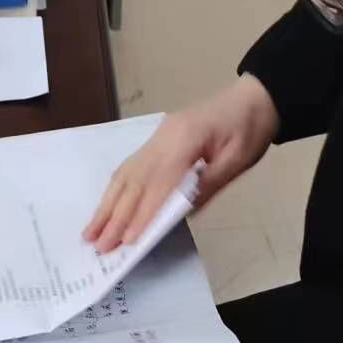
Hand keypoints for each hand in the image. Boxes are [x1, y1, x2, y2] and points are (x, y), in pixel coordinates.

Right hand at [83, 74, 278, 251]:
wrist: (252, 98)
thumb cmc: (251, 129)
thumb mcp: (238, 160)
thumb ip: (208, 184)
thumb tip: (181, 212)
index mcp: (185, 139)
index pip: (158, 183)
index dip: (141, 214)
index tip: (126, 240)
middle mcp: (163, 137)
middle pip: (134, 180)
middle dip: (114, 215)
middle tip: (97, 244)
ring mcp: (157, 137)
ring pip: (126, 173)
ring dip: (107, 204)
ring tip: (90, 231)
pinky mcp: (158, 140)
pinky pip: (131, 166)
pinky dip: (116, 189)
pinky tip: (106, 205)